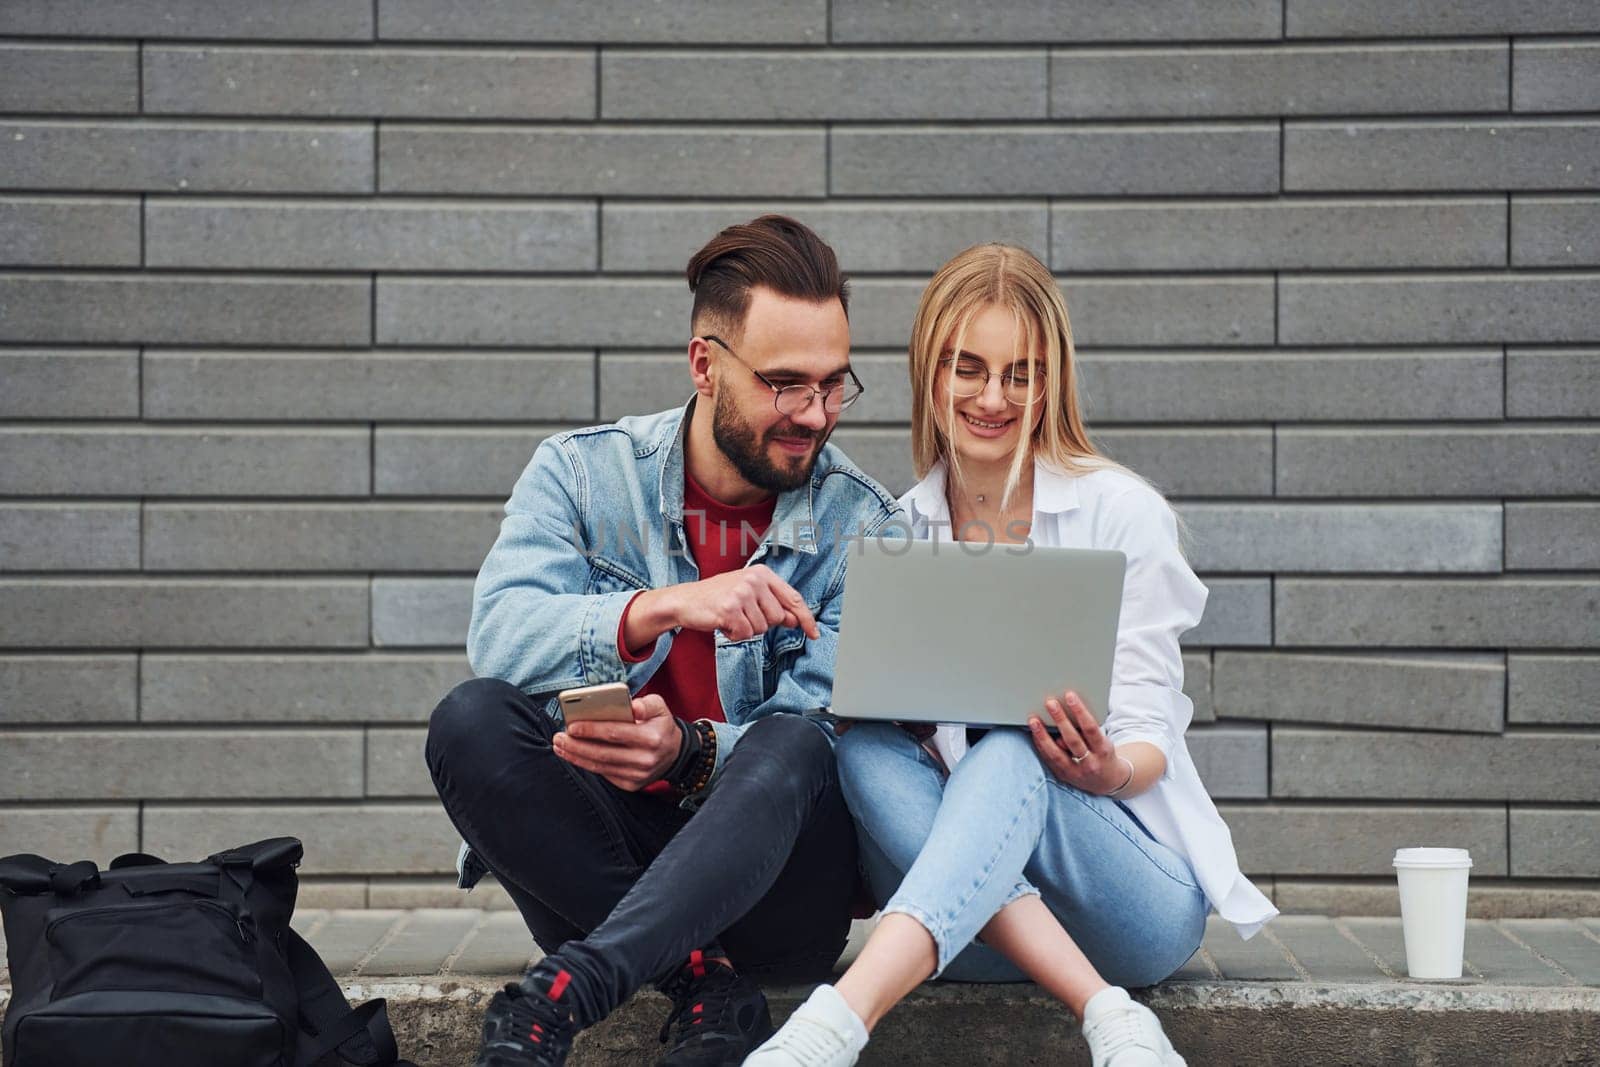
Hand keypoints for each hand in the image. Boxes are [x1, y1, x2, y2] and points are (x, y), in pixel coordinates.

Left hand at [553, 694, 682, 791]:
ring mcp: (638, 775)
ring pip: (600, 766)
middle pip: (603, 753)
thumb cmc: (660, 725)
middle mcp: (645, 759)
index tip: (571, 725)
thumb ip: (646, 704)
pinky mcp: (631, 785)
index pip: (615, 733)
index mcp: (652, 738)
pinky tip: (575, 755)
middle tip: (559, 737)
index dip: (591, 729)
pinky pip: (604, 774)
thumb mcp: (660, 707)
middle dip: (576, 745)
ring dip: (576, 757)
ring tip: (560, 746)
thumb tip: (632, 706)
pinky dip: (587, 765)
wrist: (674, 753)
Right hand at [667, 564, 819, 641]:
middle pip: (778, 618)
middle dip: (762, 623)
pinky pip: (745, 634)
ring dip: (746, 630)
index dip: (805, 618)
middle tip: (742, 615)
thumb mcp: (749, 594)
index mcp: (762, 573)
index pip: (793, 598)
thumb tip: (795, 620)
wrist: (685, 600)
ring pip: (761, 629)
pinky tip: (723, 624)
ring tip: (731, 618)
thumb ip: (773, 604)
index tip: (814, 633)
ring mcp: (741, 593)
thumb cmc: (718, 597)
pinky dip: (734, 635)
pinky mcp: (729, 609)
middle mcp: (754, 580)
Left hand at [1028, 690, 1123, 793]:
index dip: (1080, 711)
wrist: (1107, 780)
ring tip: (1033, 720)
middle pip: (1072, 740)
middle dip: (1060, 720)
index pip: (1091, 728)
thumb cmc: (1103, 753)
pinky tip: (1034, 733)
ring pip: (1056, 754)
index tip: (1069, 695)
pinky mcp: (1064, 777)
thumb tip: (1065, 713)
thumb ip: (1087, 730)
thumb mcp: (1103, 741)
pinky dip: (1041, 746)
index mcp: (1103, 750)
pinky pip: (1049, 760)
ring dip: (1043, 735)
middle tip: (1050, 702)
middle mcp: (1090, 763)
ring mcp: (1076, 773)